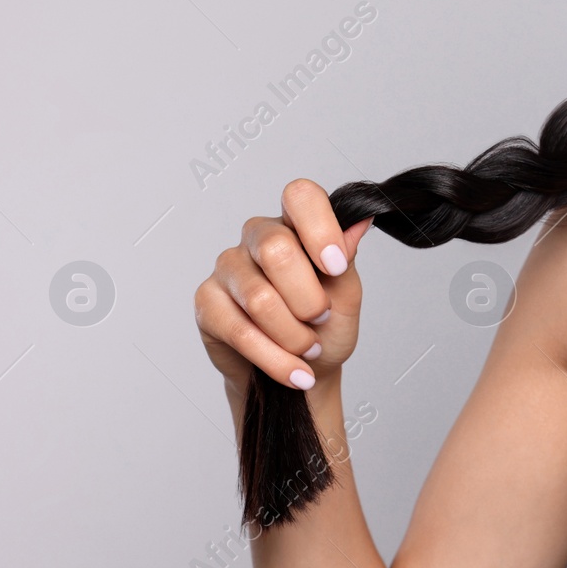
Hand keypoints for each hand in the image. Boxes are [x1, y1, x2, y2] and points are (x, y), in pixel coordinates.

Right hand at [194, 178, 373, 394]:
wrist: (301, 372)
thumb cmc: (325, 327)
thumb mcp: (347, 295)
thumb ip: (347, 258)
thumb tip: (360, 219)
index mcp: (294, 223)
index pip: (300, 196)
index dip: (319, 229)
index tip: (337, 267)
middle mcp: (257, 236)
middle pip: (277, 250)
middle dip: (309, 298)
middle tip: (321, 319)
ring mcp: (228, 267)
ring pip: (260, 298)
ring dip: (294, 335)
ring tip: (308, 348)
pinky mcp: (207, 303)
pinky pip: (241, 332)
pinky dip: (276, 359)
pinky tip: (295, 371)